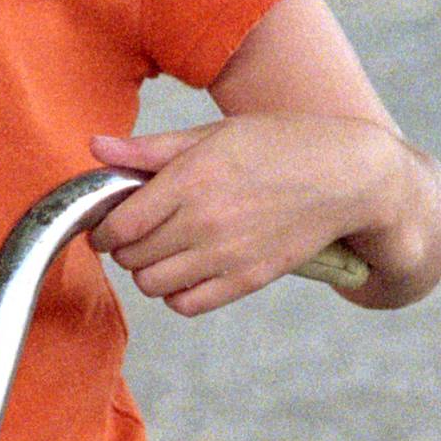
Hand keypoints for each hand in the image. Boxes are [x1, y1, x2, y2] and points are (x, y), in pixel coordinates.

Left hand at [92, 114, 440, 317]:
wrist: (346, 177)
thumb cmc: (278, 145)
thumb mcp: (214, 134)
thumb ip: (150, 150)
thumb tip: (95, 149)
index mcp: (191, 178)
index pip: (118, 225)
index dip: (105, 227)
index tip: (110, 222)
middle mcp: (205, 221)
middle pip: (131, 257)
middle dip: (126, 247)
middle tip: (141, 232)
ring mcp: (227, 256)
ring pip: (152, 285)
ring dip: (149, 272)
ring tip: (164, 250)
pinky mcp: (247, 280)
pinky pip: (187, 305)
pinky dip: (178, 294)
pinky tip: (188, 270)